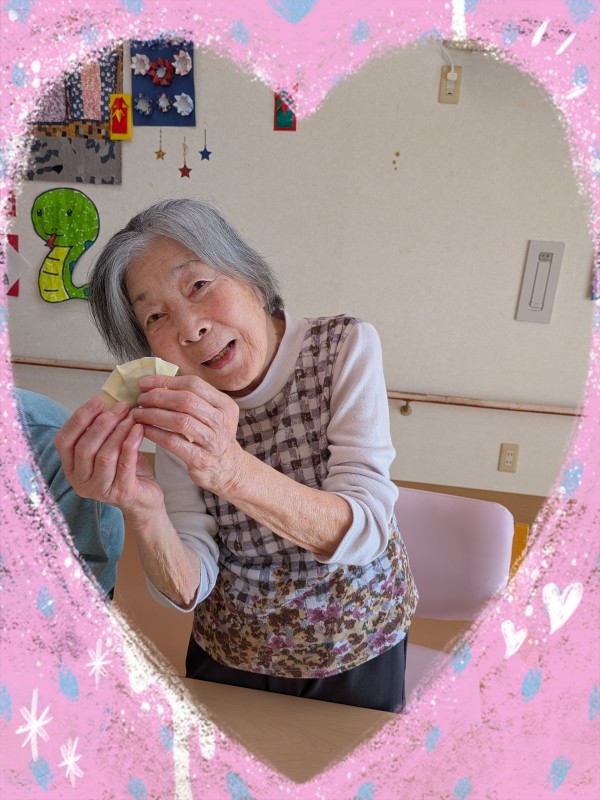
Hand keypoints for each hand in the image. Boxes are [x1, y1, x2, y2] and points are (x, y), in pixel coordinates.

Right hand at [53, 396, 163, 518]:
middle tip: (121, 407)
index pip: (63, 440)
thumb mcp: (107, 447)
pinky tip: (139, 429)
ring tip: (131, 416)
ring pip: (104, 455)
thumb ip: (101, 431)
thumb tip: (107, 401)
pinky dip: (131, 443)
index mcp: (70, 467)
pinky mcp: (122, 493)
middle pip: (85, 447)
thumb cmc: (124, 469)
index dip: (79, 418)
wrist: (145, 499)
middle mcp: (79, 481)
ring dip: (119, 431)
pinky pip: (125, 464)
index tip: (98, 400)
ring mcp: (99, 490)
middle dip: (103, 423)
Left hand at [132, 374, 242, 494]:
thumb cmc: (212, 436)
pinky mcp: (201, 459)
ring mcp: (212, 441)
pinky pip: (174, 442)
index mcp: (224, 404)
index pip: (193, 384)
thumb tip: (155, 384)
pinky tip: (143, 430)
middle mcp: (221, 421)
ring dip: (154, 414)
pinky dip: (156, 434)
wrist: (227, 468)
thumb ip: (192, 398)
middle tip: (140, 399)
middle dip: (158, 397)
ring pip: (180, 420)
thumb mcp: (211, 413)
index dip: (165, 381)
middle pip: (186, 400)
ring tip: (138, 413)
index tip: (144, 383)